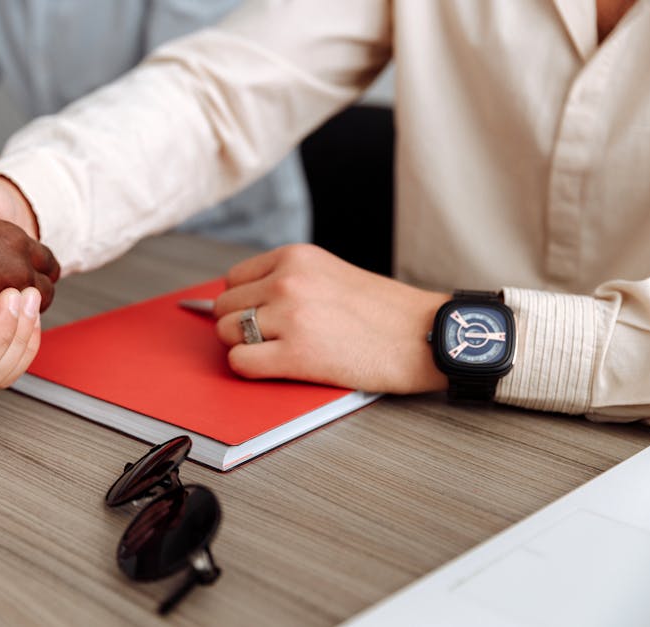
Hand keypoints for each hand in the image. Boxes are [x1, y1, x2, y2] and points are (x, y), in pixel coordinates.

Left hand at [212, 244, 449, 394]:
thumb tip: (241, 302)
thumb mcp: (329, 274)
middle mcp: (288, 281)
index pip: (233, 279)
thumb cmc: (383, 312)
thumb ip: (288, 281)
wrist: (424, 335)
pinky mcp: (296, 354)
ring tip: (276, 352)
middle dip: (239, 326)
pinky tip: (275, 367)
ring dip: (243, 347)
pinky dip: (250, 369)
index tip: (259, 316)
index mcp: (295, 257)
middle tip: (269, 338)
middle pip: (224, 307)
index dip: (243, 302)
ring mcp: (290, 316)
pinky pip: (240, 363)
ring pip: (226, 334)